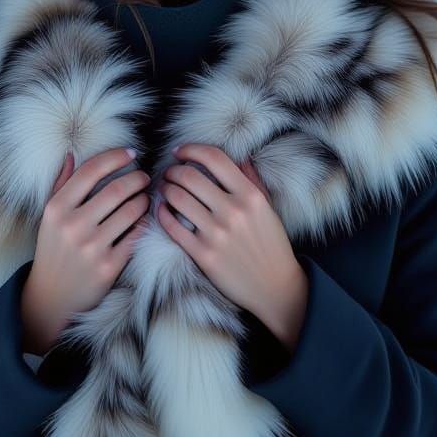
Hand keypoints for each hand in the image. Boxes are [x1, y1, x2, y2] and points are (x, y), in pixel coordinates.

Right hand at [20, 146, 150, 354]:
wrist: (51, 296)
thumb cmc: (53, 248)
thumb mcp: (49, 216)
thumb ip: (60, 183)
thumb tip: (72, 153)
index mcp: (56, 208)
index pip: (91, 170)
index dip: (116, 157)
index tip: (131, 153)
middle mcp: (72, 226)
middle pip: (117, 189)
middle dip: (137, 178)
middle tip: (144, 176)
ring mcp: (91, 248)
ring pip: (132, 211)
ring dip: (144, 199)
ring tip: (145, 197)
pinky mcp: (108, 267)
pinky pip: (136, 236)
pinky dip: (144, 223)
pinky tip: (144, 219)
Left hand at [157, 143, 308, 350]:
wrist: (275, 286)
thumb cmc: (271, 244)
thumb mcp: (267, 207)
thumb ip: (252, 179)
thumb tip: (240, 155)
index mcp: (250, 195)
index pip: (214, 158)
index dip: (192, 149)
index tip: (181, 152)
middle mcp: (233, 211)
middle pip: (190, 176)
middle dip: (173, 170)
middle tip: (170, 173)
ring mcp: (217, 234)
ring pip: (177, 198)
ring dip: (165, 189)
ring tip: (165, 189)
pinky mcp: (204, 255)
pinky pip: (172, 226)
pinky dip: (162, 213)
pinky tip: (162, 209)